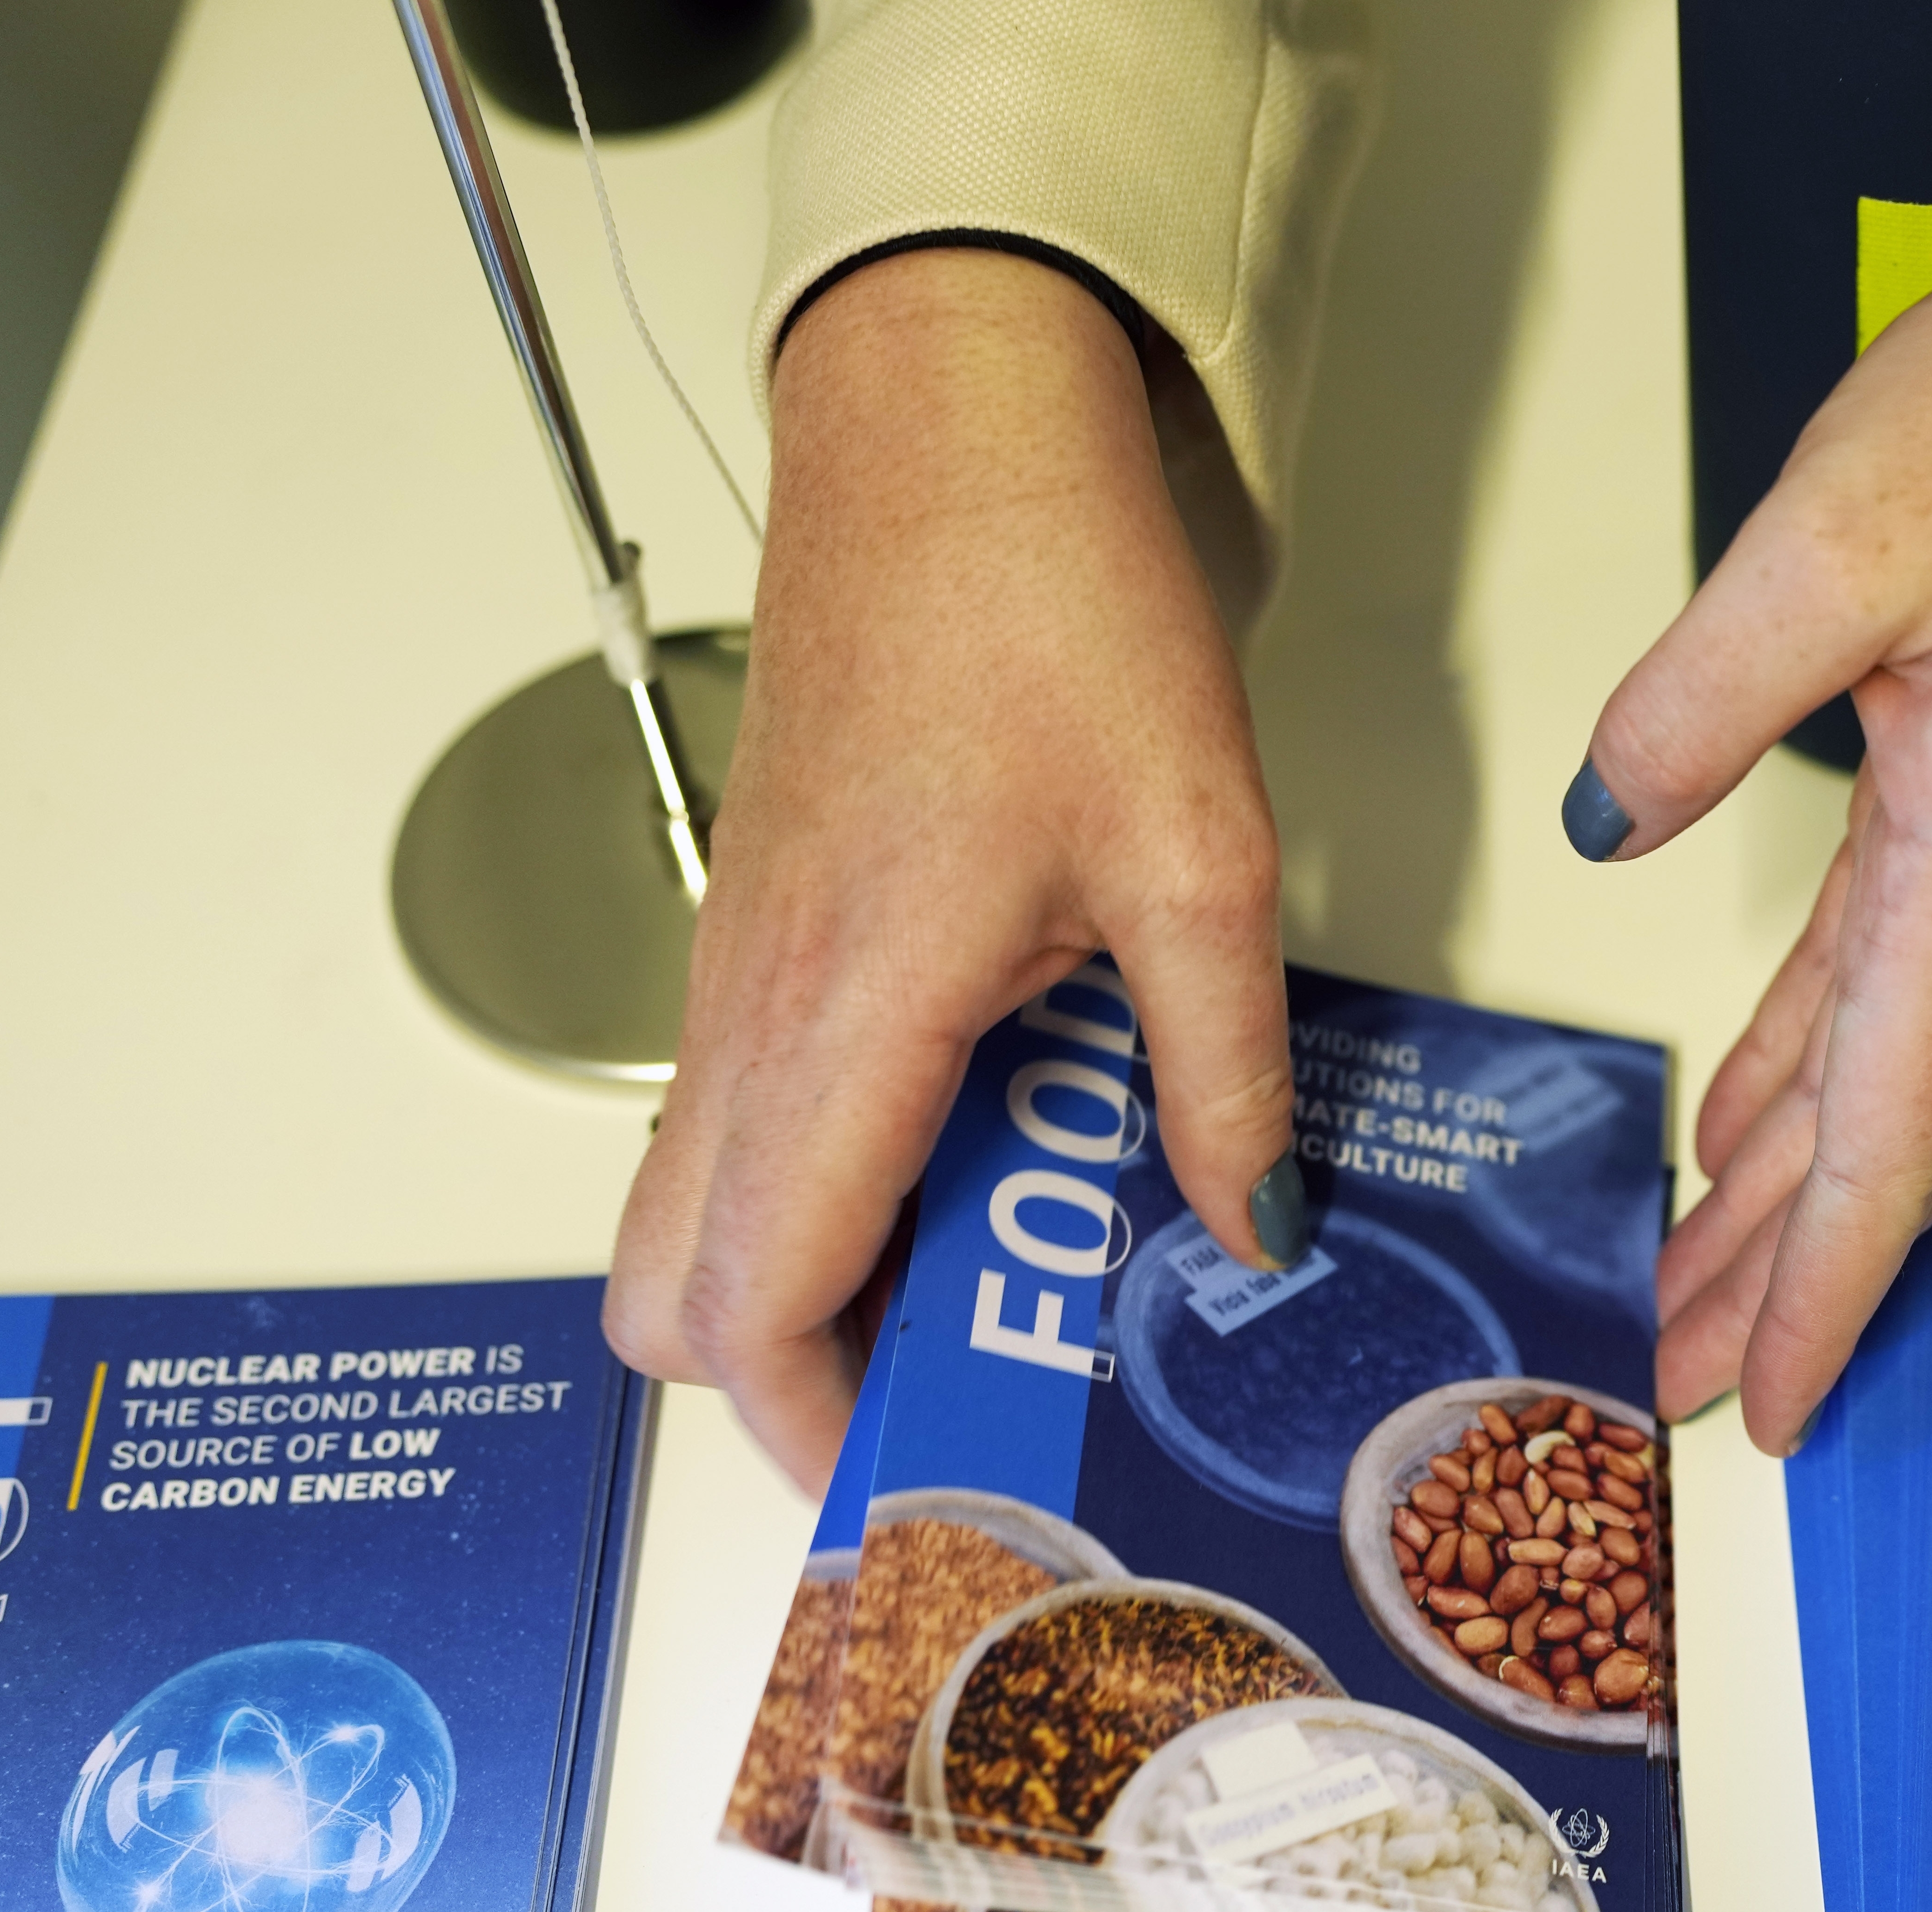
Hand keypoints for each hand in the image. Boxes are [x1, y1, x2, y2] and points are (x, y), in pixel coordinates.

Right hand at [607, 250, 1297, 1491]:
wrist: (948, 425)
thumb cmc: (1052, 609)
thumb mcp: (1201, 860)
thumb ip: (1225, 1072)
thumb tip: (1258, 1223)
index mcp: (839, 1014)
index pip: (749, 1305)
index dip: (826, 1426)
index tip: (942, 1467)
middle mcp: (748, 1009)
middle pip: (673, 1290)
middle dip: (798, 1377)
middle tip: (970, 1384)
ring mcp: (735, 966)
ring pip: (696, 1204)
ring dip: (818, 1272)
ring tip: (995, 1269)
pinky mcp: (761, 925)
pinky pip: (744, 1113)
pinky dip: (828, 1175)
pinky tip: (982, 1142)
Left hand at [1568, 105, 1931, 1448]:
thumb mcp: (1840, 528)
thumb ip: (1708, 689)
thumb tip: (1614, 814)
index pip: (1890, 1124)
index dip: (1828, 1279)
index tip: (1772, 1403)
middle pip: (1883, 1138)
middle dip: (1790, 1277)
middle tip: (1697, 1392)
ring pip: (1877, 1076)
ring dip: (1789, 1193)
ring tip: (1700, 1292)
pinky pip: (1876, 984)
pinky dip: (1808, 1070)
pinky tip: (1749, 1123)